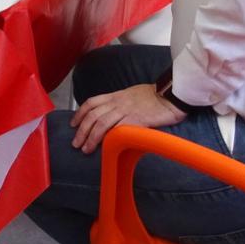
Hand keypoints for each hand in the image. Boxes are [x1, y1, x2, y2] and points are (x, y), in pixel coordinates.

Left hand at [70, 83, 185, 153]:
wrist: (171, 95)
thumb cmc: (155, 96)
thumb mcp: (132, 95)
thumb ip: (121, 103)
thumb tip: (114, 114)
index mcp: (115, 95)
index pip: (91, 103)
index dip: (79, 113)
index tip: (73, 124)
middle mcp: (117, 102)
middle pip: (92, 115)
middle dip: (81, 130)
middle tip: (75, 143)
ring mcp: (125, 110)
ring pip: (100, 123)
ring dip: (90, 137)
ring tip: (85, 149)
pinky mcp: (136, 120)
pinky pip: (117, 129)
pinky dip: (108, 138)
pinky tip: (103, 147)